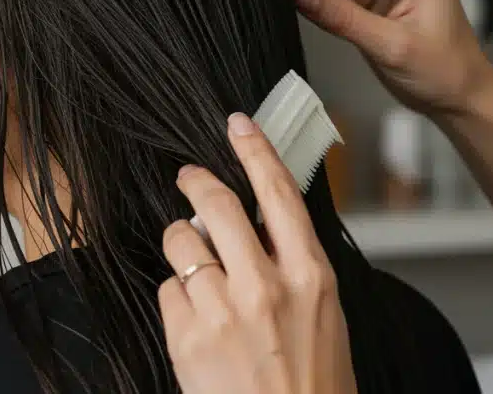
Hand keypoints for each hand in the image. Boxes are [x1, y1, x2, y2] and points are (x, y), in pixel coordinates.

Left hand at [158, 113, 357, 393]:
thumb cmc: (315, 385)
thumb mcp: (324, 314)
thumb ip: (293, 265)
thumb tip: (258, 225)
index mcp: (310, 277)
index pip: (278, 194)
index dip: (255, 151)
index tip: (238, 124)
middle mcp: (266, 287)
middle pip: (218, 206)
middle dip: (196, 182)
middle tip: (188, 177)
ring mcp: (223, 312)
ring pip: (182, 243)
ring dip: (182, 241)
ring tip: (193, 261)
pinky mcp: (187, 338)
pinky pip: (168, 290)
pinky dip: (177, 293)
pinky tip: (195, 315)